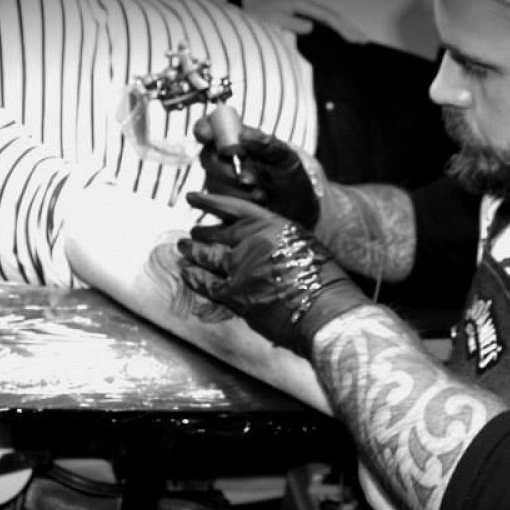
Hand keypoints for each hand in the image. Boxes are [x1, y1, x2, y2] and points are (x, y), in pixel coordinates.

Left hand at [176, 191, 371, 355]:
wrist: (325, 310)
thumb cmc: (323, 282)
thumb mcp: (303, 245)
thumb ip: (275, 240)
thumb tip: (256, 244)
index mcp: (272, 225)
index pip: (234, 209)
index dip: (210, 202)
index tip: (193, 198)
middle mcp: (253, 242)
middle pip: (216, 234)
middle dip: (200, 234)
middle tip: (190, 233)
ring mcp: (241, 268)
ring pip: (206, 256)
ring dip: (192, 253)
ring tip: (183, 249)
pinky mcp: (235, 295)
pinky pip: (206, 284)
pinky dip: (194, 278)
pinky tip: (187, 273)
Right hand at [193, 117, 322, 228]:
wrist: (298, 212)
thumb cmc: (291, 179)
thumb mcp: (287, 159)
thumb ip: (268, 145)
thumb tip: (243, 135)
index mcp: (238, 140)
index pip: (210, 127)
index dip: (203, 129)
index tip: (207, 135)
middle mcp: (225, 159)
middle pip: (208, 157)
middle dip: (226, 170)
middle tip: (249, 181)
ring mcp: (220, 182)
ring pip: (212, 183)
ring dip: (235, 191)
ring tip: (261, 196)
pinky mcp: (220, 204)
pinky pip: (215, 204)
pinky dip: (235, 204)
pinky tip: (254, 206)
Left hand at [240, 0, 367, 43]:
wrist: (248, 2)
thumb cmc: (258, 12)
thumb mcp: (272, 19)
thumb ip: (291, 23)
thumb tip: (312, 27)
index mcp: (303, 5)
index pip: (328, 17)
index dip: (342, 28)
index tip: (354, 39)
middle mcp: (308, 5)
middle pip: (334, 17)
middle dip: (350, 28)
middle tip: (365, 41)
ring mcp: (307, 9)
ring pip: (331, 19)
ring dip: (346, 28)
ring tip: (360, 39)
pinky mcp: (304, 15)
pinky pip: (324, 22)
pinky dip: (336, 29)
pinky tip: (342, 36)